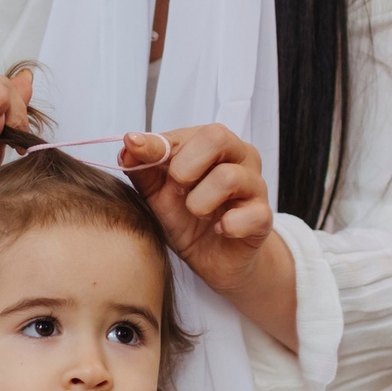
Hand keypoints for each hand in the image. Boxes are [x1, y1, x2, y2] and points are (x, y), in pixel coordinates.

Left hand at [126, 123, 273, 294]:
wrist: (214, 258)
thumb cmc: (187, 218)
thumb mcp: (157, 192)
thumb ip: (143, 168)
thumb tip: (128, 144)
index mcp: (212, 145)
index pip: (186, 132)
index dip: (155, 144)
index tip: (133, 150)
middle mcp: (239, 157)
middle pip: (217, 136)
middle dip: (185, 166)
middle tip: (177, 188)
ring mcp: (255, 186)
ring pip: (228, 177)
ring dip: (199, 201)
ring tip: (196, 212)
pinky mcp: (263, 217)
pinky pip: (249, 215)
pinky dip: (227, 226)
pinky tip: (218, 230)